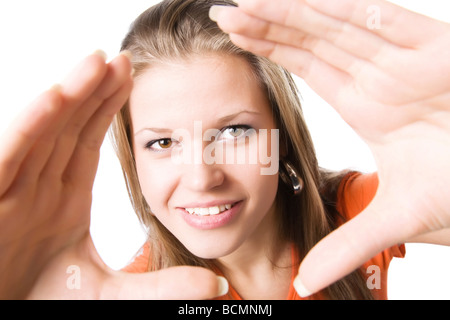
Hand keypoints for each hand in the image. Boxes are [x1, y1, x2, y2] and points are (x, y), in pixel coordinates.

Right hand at [0, 52, 224, 298]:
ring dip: (68, 96)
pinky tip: (54, 97)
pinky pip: (11, 157)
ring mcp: (15, 193)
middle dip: (92, 91)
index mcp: (65, 200)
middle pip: (68, 129)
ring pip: (43, 133)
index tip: (130, 79)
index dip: (106, 109)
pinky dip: (29, 126)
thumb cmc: (45, 303)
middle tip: (119, 57)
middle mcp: (40, 188)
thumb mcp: (111, 295)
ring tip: (95, 61)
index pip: (87, 142)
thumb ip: (161, 287)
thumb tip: (216, 282)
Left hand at [211, 0, 449, 295]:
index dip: (270, 51)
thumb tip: (304, 282)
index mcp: (365, 103)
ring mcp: (406, 61)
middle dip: (267, 26)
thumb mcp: (394, 217)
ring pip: (340, 25)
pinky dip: (350, 10)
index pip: (306, 67)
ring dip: (293, 13)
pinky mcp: (439, 52)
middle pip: (312, 41)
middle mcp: (379, 76)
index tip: (232, 42)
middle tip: (222, 16)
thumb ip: (346, 245)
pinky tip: (311, 3)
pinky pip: (388, 22)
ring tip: (247, 4)